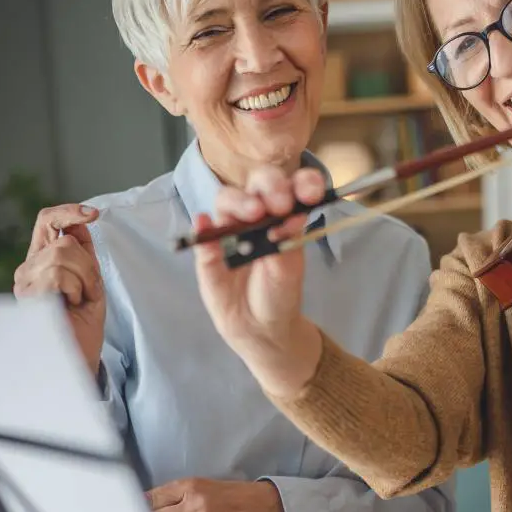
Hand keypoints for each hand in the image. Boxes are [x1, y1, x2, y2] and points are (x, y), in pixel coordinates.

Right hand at [13, 204, 104, 374]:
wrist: (79, 355)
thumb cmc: (84, 322)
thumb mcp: (91, 280)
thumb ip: (84, 252)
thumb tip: (82, 221)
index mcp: (43, 259)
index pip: (47, 221)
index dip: (69, 212)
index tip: (93, 214)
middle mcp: (29, 267)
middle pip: (65, 241)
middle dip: (89, 266)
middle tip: (88, 292)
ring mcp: (25, 281)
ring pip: (63, 254)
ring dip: (84, 279)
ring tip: (79, 300)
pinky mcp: (27, 294)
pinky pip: (58, 274)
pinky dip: (75, 289)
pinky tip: (71, 305)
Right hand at [192, 165, 324, 395]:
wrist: (262, 328)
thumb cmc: (280, 293)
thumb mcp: (290, 269)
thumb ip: (287, 240)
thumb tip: (290, 213)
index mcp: (284, 215)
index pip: (292, 186)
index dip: (302, 182)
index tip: (309, 193)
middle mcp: (256, 215)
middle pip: (257, 185)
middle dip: (269, 186)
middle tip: (278, 204)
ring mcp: (229, 230)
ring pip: (227, 201)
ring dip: (239, 201)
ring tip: (252, 213)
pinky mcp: (208, 252)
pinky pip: (203, 235)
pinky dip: (202, 227)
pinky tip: (204, 223)